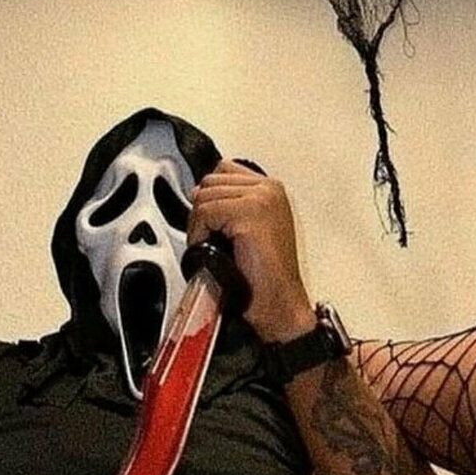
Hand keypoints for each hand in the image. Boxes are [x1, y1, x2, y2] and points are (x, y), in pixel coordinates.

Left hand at [187, 160, 315, 343]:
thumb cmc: (264, 276)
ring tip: (216, 247)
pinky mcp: (250, 213)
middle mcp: (268, 189)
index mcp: (271, 188)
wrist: (279, 305)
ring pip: (205, 195)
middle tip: (212, 239)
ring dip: (201, 224)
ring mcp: (260, 198)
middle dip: (203, 211)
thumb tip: (196, 192)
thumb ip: (228, 203)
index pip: (223, 169)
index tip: (212, 220)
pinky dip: (200, 233)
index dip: (210, 195)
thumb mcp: (247, 228)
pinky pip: (205, 212)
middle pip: (211, 180)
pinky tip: (216, 251)